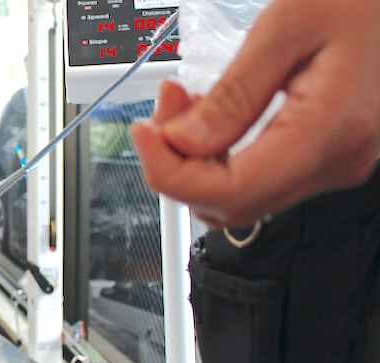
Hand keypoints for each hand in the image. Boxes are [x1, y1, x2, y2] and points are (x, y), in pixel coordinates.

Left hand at [131, 0, 379, 228]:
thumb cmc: (360, 2)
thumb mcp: (287, 27)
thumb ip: (233, 93)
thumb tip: (183, 142)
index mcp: (332, 130)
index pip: (232, 191)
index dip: (172, 173)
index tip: (144, 134)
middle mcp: (335, 162)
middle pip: (230, 202)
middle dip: (177, 164)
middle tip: (162, 109)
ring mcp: (330, 166)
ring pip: (237, 197)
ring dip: (193, 160)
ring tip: (183, 102)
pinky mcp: (320, 159)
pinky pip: (254, 178)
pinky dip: (216, 156)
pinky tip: (209, 117)